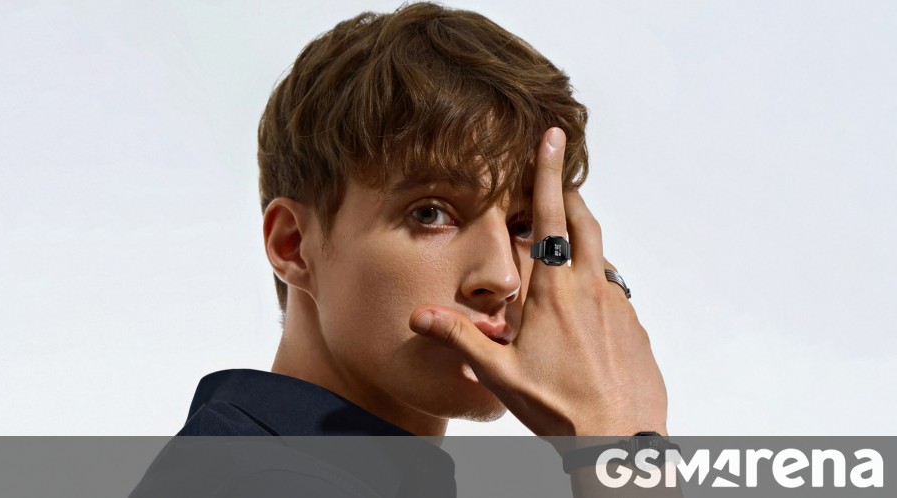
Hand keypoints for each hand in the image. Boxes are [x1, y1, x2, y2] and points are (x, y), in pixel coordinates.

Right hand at [409, 127, 667, 440]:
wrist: (618, 444)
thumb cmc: (558, 409)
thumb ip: (458, 338)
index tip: (554, 136)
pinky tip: (581, 325)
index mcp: (555, 293)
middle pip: (585, 225)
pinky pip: (613, 300)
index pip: (550, 217)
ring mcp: (620, 310)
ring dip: (580, 253)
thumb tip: (418, 315)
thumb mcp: (499, 373)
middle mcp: (592, 291)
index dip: (549, 173)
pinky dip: (595, 295)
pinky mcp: (637, 331)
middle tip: (558, 183)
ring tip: (558, 269)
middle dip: (569, 197)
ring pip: (599, 265)